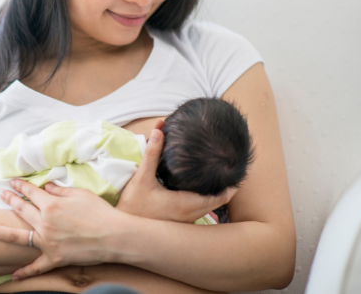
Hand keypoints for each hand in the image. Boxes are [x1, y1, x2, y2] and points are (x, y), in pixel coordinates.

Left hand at [0, 179, 116, 280]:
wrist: (114, 236)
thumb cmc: (100, 212)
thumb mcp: (80, 194)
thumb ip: (60, 190)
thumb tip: (47, 187)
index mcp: (51, 204)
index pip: (31, 192)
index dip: (21, 186)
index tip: (13, 182)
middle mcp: (45, 222)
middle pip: (21, 210)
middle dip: (9, 200)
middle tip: (0, 194)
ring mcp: (47, 241)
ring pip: (18, 236)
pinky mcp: (54, 258)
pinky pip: (36, 266)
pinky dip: (24, 271)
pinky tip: (12, 275)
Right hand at [117, 122, 236, 222]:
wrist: (124, 230)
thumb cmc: (133, 205)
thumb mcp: (142, 177)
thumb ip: (152, 153)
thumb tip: (158, 130)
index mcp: (185, 204)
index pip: (219, 197)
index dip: (231, 185)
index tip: (237, 170)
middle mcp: (189, 215)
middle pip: (218, 202)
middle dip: (227, 187)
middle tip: (231, 170)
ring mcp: (185, 221)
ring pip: (210, 208)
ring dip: (217, 194)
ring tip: (220, 177)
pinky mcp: (180, 224)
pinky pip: (200, 211)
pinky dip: (206, 200)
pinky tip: (201, 189)